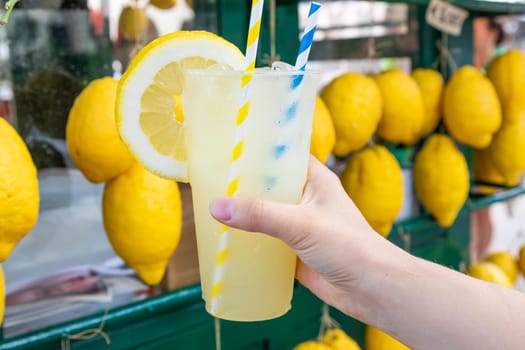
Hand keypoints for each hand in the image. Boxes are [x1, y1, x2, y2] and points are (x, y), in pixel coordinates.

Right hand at [209, 156, 400, 314]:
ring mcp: (298, 224)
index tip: (228, 145)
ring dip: (244, 213)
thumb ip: (260, 215)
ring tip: (211, 206)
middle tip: (210, 178)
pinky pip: (266, 239)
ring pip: (264, 213)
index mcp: (313, 179)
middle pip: (268, 185)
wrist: (370, 289)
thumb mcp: (301, 223)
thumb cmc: (347, 246)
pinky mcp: (293, 249)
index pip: (282, 155)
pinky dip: (249, 238)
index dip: (257, 150)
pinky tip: (226, 238)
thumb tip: (216, 207)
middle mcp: (304, 197)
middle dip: (243, 184)